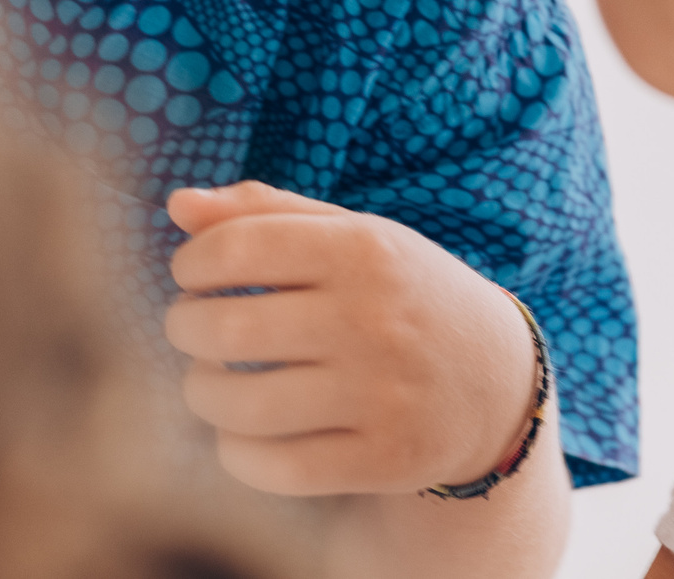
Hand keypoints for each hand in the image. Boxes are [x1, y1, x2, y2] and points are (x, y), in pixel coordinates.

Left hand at [165, 182, 542, 497]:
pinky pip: (274, 468)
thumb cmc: (399, 293)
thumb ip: (266, 212)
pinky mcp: (382, 461)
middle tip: (191, 329)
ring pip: (242, 406)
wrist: (495, 380)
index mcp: (364, 249)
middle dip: (184, 328)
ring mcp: (381, 395)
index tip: (192, 275)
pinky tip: (240, 434)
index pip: (238, 248)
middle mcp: (374, 319)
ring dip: (201, 394)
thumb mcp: (353, 235)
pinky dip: (236, 454)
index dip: (193, 264)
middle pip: (227, 329)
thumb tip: (177, 205)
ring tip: (208, 382)